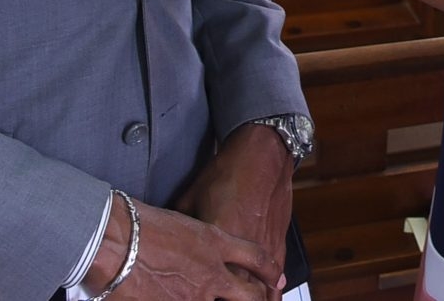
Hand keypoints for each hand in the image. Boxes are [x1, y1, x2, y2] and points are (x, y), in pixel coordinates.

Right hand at [85, 196, 278, 300]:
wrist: (112, 240)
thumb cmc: (137, 222)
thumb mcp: (180, 214)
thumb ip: (198, 233)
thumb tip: (199, 236)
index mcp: (214, 243)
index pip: (257, 257)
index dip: (269, 270)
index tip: (274, 278)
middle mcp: (211, 274)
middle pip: (251, 295)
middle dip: (257, 299)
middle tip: (256, 299)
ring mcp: (194, 297)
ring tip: (207, 296)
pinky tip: (173, 299)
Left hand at [176, 124, 296, 294]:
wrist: (261, 156)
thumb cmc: (225, 174)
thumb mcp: (190, 199)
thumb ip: (181, 227)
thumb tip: (166, 241)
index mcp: (214, 244)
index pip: (207, 282)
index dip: (198, 291)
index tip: (190, 293)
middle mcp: (241, 252)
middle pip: (238, 293)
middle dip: (233, 299)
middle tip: (220, 298)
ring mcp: (262, 250)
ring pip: (261, 290)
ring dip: (256, 299)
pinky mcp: (277, 243)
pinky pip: (276, 276)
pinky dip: (273, 289)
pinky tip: (270, 296)